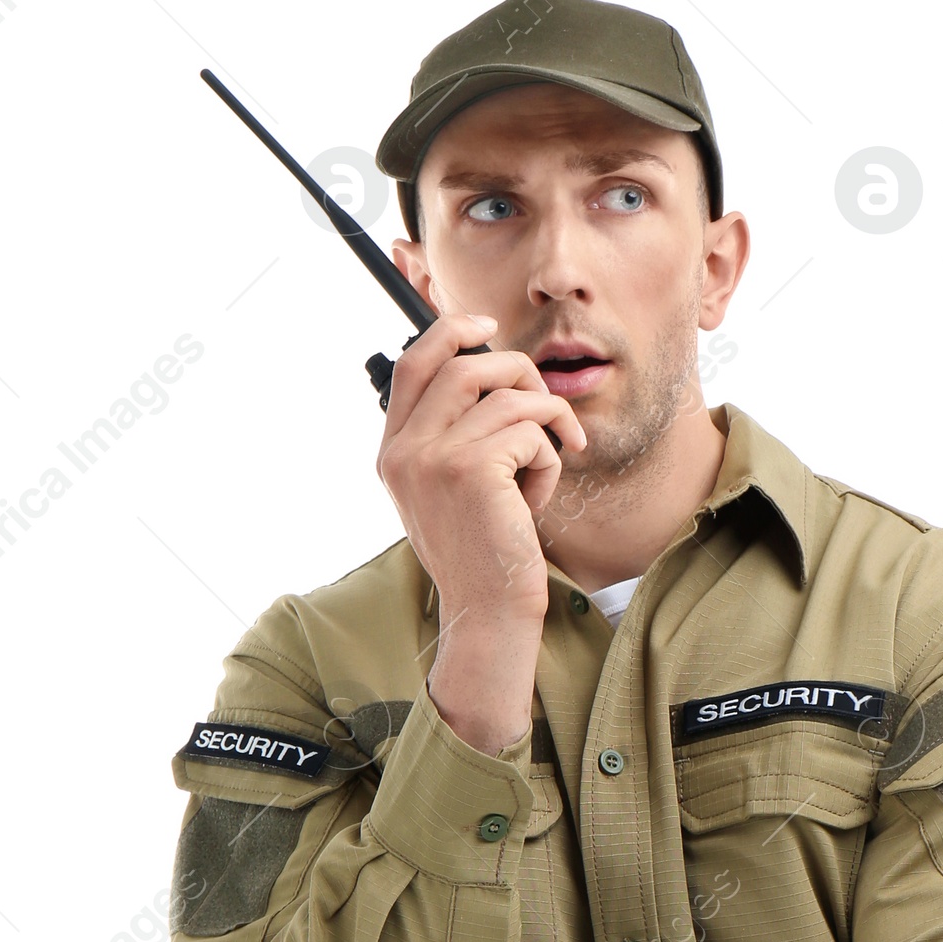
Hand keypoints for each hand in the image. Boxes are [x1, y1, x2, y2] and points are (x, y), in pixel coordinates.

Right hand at [376, 312, 587, 752]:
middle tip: (547, 406)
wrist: (488, 612)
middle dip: (518, 372)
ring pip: (508, 396)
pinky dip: (550, 459)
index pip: (412, 364)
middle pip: (464, 364)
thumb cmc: (482, 555)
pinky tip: (538, 498)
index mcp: (393, 453)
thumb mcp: (449, 492)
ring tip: (549, 464)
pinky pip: (530, 430)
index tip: (488, 329)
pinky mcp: (473, 469)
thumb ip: (452, 437)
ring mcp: (434, 458)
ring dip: (545, 424)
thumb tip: (490, 372)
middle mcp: (405, 451)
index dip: (450, 332)